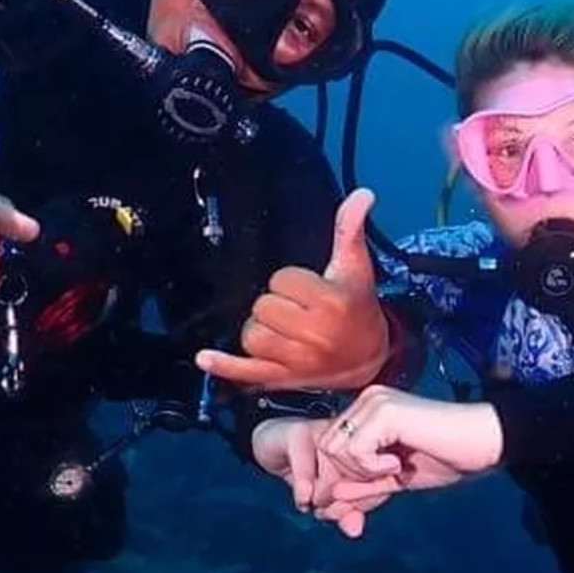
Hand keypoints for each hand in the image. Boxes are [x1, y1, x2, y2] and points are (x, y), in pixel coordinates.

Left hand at [196, 188, 390, 390]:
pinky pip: (247, 371)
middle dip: (275, 304)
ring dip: (260, 328)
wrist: (369, 357)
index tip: (307, 290)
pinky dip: (224, 366)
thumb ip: (350, 229)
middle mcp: (313, 334)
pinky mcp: (283, 377)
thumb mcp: (356, 268)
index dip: (291, 281)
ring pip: (252, 335)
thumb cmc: (358, 308)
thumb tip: (361, 195)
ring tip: (281, 327)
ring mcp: (297, 359)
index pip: (282, 280)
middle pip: (263, 307)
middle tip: (297, 309)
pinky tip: (204, 358)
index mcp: (330, 304)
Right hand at [252, 417, 400, 537]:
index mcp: (364, 447)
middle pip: (363, 473)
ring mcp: (326, 432)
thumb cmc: (308, 469)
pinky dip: (303, 488)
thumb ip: (344, 512)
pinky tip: (303, 499)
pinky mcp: (298, 433)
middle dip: (348, 502)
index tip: (351, 514)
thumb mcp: (329, 494)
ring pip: (337, 469)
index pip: (380, 476)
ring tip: (314, 504)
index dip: (368, 501)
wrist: (272, 443)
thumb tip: (354, 531)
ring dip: (324, 495)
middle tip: (330, 513)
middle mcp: (350, 436)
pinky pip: (306, 467)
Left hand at [316, 386, 503, 486]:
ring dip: (361, 470)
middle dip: (347, 475)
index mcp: (368, 410)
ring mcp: (375, 402)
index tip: (366, 491)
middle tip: (382, 479)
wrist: (482, 444)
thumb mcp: (394, 479)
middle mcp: (368, 400)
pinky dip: (372, 467)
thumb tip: (331, 501)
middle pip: (326, 447)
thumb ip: (363, 488)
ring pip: (335, 448)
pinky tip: (398, 463)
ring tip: (393, 469)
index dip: (342, 476)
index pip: (330, 445)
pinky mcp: (385, 411)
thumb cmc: (447, 457)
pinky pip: (354, 450)